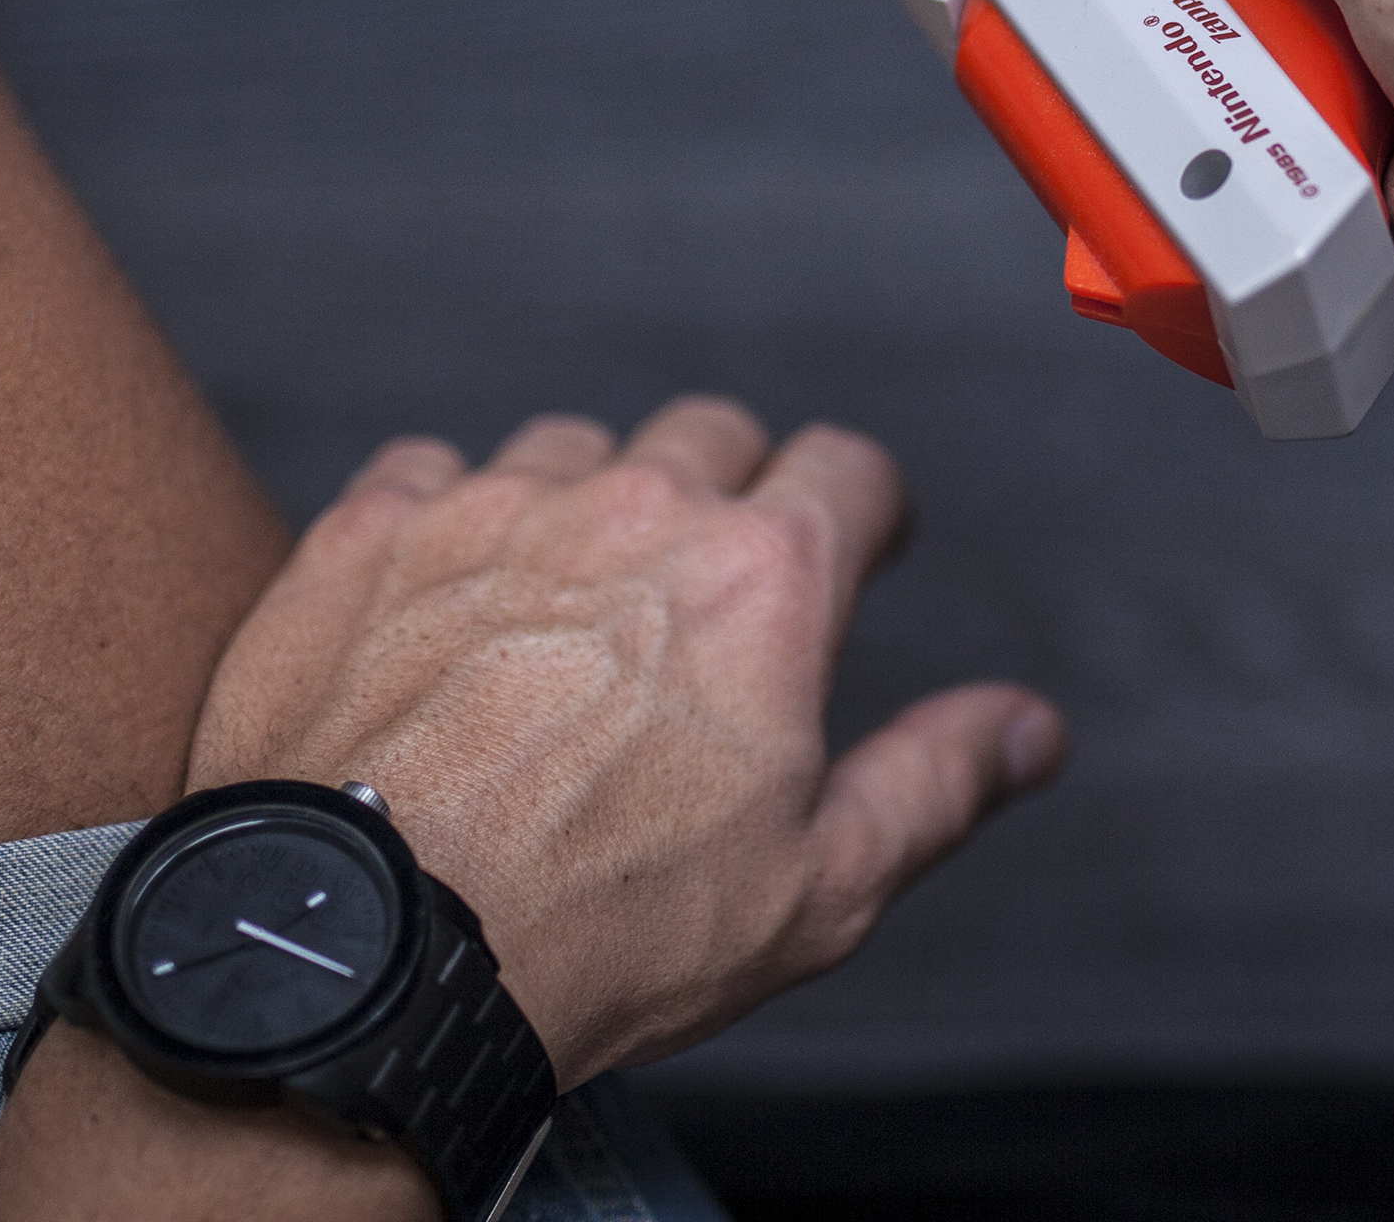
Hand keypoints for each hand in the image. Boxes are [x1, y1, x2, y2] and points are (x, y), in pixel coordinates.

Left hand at [181, 398, 1064, 1082]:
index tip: (854, 549)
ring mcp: (491, 506)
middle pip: (714, 435)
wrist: (365, 959)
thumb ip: (936, 780)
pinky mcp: (368, 530)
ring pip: (572, 448)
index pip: (851, 468)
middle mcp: (634, 508)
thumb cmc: (596, 937)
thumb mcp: (819, 888)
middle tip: (703, 604)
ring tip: (564, 619)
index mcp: (765, 579)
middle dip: (729, 497)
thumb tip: (1029, 728)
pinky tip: (446, 611)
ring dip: (586, 507)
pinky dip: (446, 520)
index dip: (863, 512)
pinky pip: (428, 470)